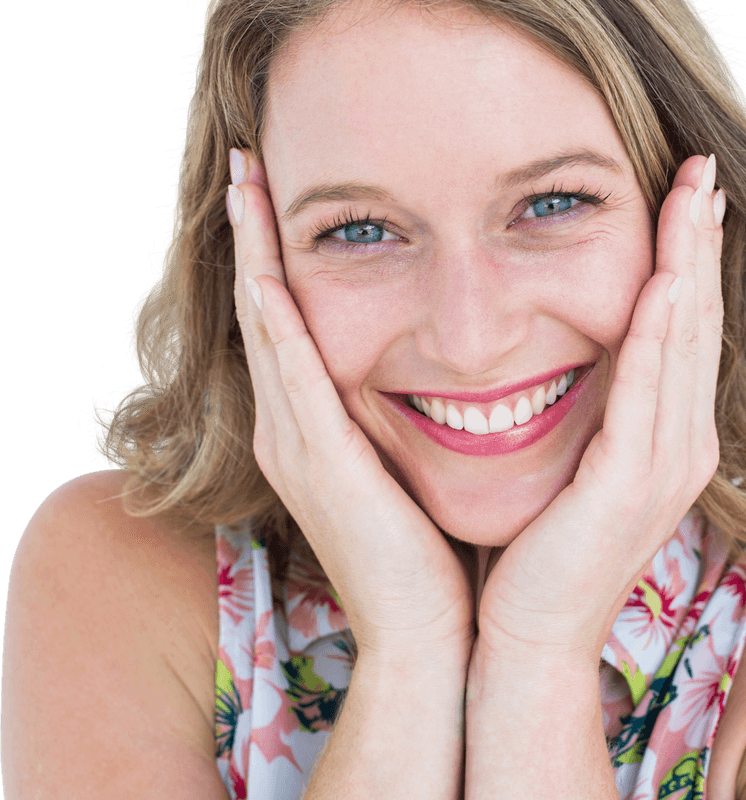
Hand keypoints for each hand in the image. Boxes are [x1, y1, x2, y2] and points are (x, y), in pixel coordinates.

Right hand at [227, 150, 475, 665]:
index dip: (275, 254)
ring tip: (248, 186)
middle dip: (252, 235)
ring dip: (254, 254)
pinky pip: (294, 378)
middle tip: (249, 163)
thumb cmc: (433, 551)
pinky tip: (268, 274)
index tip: (279, 191)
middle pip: (263, 310)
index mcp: (316, 428)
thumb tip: (444, 366)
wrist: (431, 636)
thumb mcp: (413, 465)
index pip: (289, 321)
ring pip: (268, 329)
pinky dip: (279, 324)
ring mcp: (297, 447)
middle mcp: (292, 429)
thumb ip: (406, 414)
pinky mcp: (322, 466)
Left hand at [474, 154, 724, 667]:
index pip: (684, 330)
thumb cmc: (538, 550)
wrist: (527, 637)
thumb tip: (573, 348)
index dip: (691, 258)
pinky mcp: (630, 485)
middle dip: (701, 242)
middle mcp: (683, 447)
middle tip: (703, 167)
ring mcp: (665, 468)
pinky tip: (663, 279)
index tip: (687, 194)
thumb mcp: (574, 463)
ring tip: (693, 195)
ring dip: (688, 265)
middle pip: (697, 323)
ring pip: (681, 344)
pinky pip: (645, 391)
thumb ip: (590, 408)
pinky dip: (655, 332)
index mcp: (670, 440)